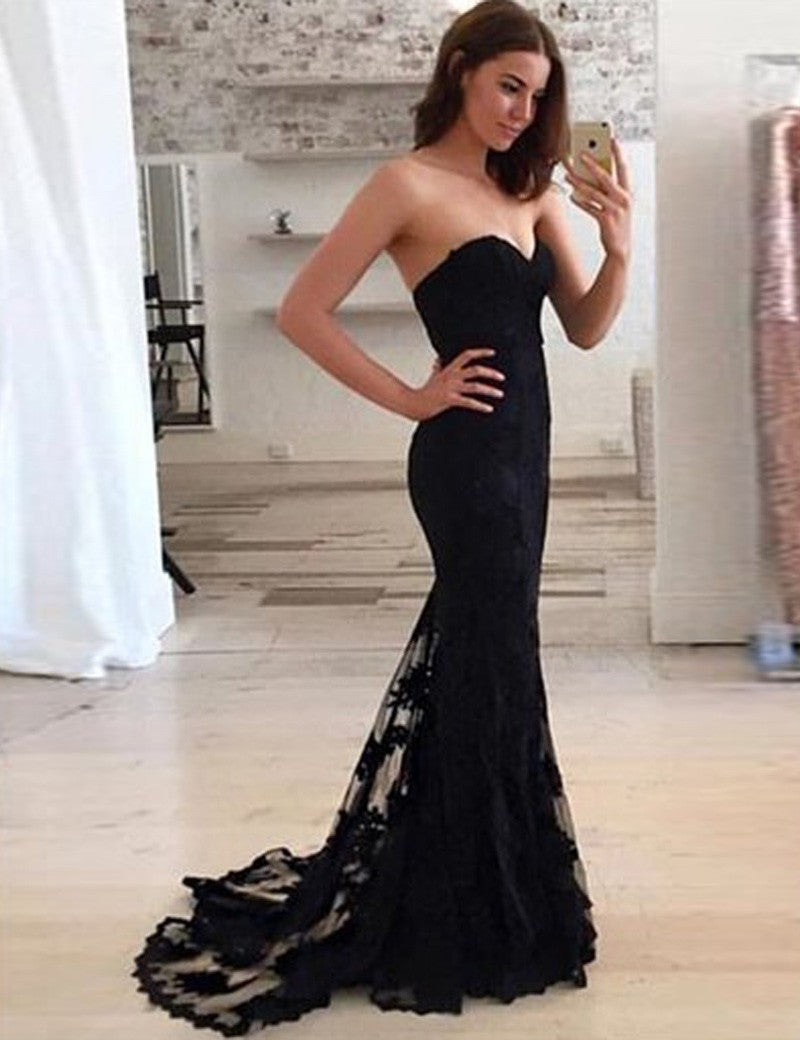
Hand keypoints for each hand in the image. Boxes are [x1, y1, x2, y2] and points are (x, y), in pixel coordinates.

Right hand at [408, 347, 505, 420]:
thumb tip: (438, 360)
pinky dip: (481, 406)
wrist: (414, 404)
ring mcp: (451, 388)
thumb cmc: (425, 392)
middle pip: (476, 370)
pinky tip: (489, 408)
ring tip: (500, 394)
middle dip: (491, 373)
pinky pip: (469, 402)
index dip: (480, 352)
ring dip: (490, 390)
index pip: (466, 355)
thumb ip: (438, 367)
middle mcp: (452, 376)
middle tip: (502, 377)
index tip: (493, 352)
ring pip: (475, 387)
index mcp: (449, 369)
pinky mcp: (450, 400)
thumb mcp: (433, 376)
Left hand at [563, 137, 632, 262]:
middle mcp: (624, 198)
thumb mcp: (617, 204)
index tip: (610, 138)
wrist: (620, 249)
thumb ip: (608, 189)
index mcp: (628, 192)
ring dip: (578, 182)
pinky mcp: (606, 220)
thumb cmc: (616, 224)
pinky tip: (571, 196)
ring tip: (567, 175)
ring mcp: (616, 209)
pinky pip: (590, 207)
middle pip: (605, 176)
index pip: (623, 167)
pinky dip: (580, 202)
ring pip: (593, 191)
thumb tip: (591, 173)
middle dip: (592, 164)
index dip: (617, 152)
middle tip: (579, 154)